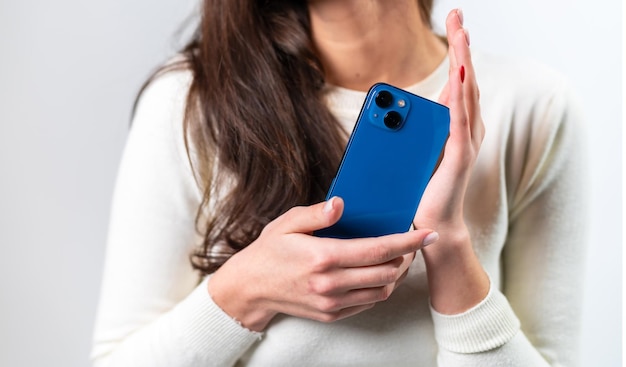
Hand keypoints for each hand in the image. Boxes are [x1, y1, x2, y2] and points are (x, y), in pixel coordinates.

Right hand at [209, 197, 437, 330]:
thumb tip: (341, 204)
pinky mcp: (332, 314)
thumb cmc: (269, 251)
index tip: (428, 233)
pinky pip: (367, 303)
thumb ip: (317, 212)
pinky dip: (379, 288)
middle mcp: (331, 284)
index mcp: (324, 257)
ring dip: (396, 274)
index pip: (378, 250)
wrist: (250, 288)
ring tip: (399, 257)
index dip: (408, 242)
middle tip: (415, 242)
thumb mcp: (287, 223)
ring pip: (381, 292)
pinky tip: (377, 273)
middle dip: (408, 256)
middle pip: (387, 273)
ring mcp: (332, 303)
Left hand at [414, 9, 489, 313]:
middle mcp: (465, 130)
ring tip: (461, 32)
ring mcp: (465, 142)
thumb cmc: (422, 191)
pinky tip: (458, 75)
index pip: (458, 83)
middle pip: (465, 79)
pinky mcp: (459, 157)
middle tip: (459, 15)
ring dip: (464, 61)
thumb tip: (388, 116)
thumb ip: (409, 132)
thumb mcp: (412, 153)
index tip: (456, 26)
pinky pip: (460, 121)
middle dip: (463, 46)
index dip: (458, 53)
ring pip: (466, 93)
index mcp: (455, 128)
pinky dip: (460, 97)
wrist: (431, 226)